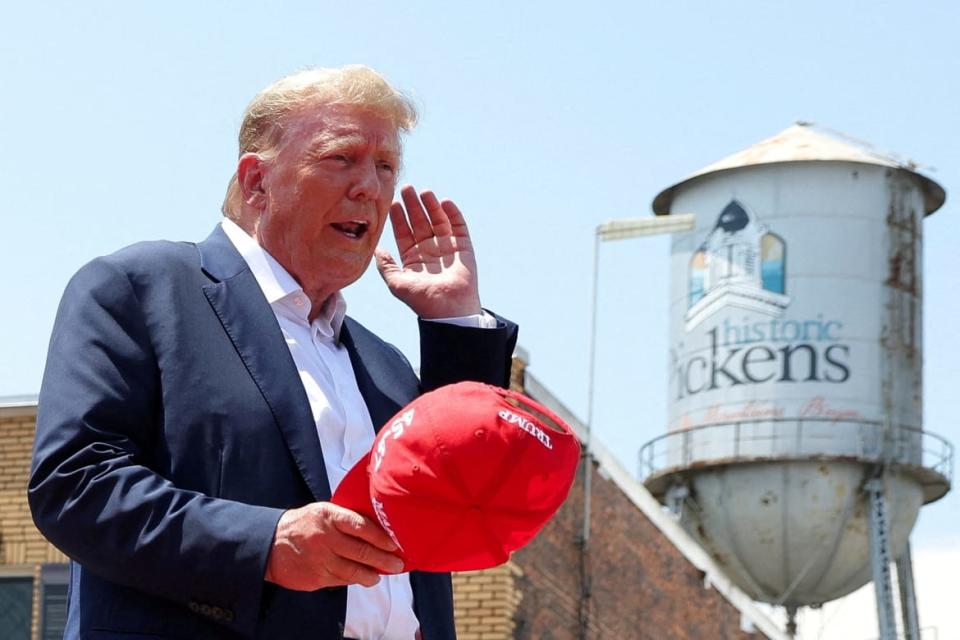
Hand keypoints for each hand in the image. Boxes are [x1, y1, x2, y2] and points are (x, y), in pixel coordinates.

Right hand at [264, 502, 403, 590]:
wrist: (271, 544)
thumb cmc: (304, 524)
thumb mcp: (323, 511)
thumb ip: (346, 517)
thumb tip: (378, 527)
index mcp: (329, 516)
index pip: (361, 526)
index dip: (381, 536)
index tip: (394, 544)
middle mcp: (325, 537)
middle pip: (361, 551)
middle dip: (384, 560)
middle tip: (398, 564)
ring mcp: (320, 559)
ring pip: (354, 571)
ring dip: (371, 575)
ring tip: (381, 574)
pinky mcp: (316, 577)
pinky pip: (342, 580)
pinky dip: (355, 580)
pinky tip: (363, 578)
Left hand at [375, 185, 481, 318]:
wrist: (449, 310)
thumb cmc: (422, 300)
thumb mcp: (397, 283)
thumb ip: (386, 266)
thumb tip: (377, 249)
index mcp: (413, 258)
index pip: (403, 232)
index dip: (398, 217)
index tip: (393, 203)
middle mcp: (429, 250)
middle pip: (419, 222)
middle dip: (413, 205)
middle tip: (406, 188)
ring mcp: (446, 247)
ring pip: (438, 220)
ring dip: (431, 205)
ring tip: (424, 191)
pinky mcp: (463, 247)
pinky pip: (458, 226)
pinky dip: (453, 214)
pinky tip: (445, 202)